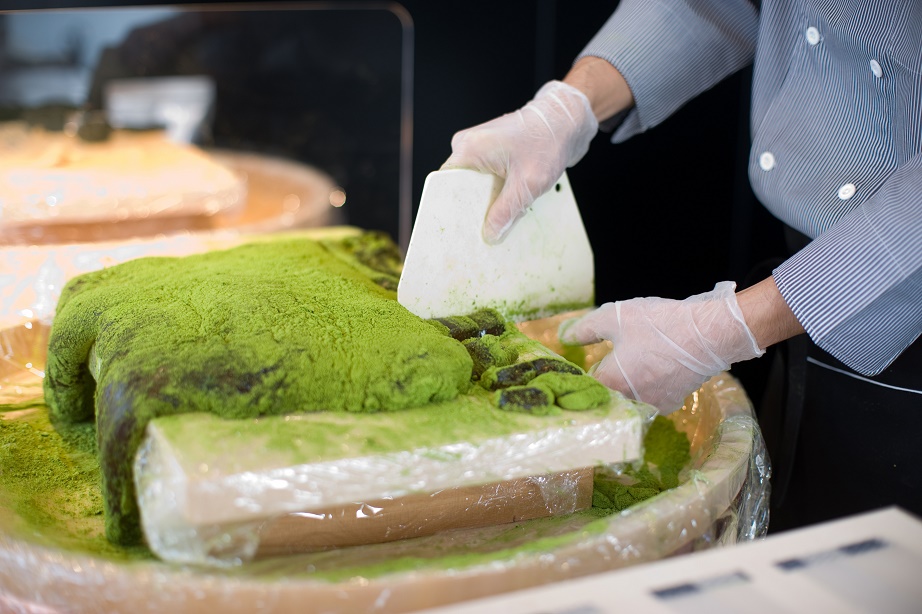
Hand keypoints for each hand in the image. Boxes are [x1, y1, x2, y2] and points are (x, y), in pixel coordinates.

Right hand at [441, 80, 597, 242]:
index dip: (451, 210)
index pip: (445, 186)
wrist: (568, 120)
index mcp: (469, 148)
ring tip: (501, 220)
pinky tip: (509, 206)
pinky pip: (487, 182)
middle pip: (460, 189)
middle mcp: (469, 146)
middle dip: (473, 211)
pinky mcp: (492, 154)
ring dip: (488, 204)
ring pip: (475, 188)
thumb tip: (490, 235)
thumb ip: (506, 212)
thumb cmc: (548, 141)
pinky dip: (498, 195)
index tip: (460, 233)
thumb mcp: (528, 183)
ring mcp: (480, 150)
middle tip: (485, 235)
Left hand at [558, 282, 764, 412]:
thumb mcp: (614, 317)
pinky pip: (650, 398)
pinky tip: (654, 368)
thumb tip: (564, 337)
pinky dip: (648, 386)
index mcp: (611, 383)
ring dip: (627, 384)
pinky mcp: (673, 403)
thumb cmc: (659, 325)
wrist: (710, 335)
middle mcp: (629, 401)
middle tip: (611, 358)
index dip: (583, 370)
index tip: (588, 358)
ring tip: (635, 361)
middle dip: (605, 379)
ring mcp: (653, 405)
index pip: (585, 385)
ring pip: (629, 397)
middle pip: (606, 395)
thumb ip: (585, 328)